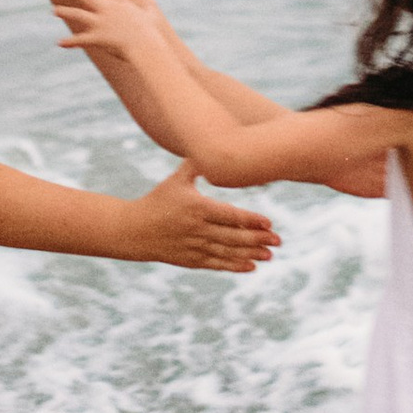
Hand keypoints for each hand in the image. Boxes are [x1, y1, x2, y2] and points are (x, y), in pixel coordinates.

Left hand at [46, 0, 171, 70]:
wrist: (145, 45)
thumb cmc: (150, 32)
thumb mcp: (151, 15)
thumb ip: (148, 6)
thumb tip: (149, 0)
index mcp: (120, 2)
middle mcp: (107, 9)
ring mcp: (100, 22)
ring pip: (78, 14)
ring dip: (65, 12)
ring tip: (54, 10)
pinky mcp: (97, 37)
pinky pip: (80, 39)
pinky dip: (70, 42)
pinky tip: (60, 43)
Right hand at [120, 159, 280, 272]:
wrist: (134, 230)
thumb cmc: (158, 200)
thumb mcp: (176, 180)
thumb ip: (197, 165)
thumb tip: (214, 145)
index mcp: (196, 208)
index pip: (230, 215)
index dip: (251, 219)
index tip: (269, 222)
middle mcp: (197, 229)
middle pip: (233, 236)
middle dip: (257, 238)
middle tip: (278, 240)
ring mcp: (194, 247)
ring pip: (228, 252)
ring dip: (251, 254)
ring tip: (270, 254)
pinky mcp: (191, 260)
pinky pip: (217, 264)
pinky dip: (235, 266)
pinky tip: (251, 266)